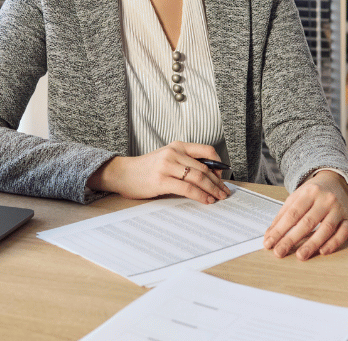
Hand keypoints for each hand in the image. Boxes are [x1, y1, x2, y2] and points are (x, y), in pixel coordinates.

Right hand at [87, 141, 229, 204]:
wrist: (123, 173)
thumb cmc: (146, 169)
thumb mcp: (167, 158)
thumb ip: (184, 163)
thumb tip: (208, 177)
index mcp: (177, 146)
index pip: (207, 151)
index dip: (219, 164)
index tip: (223, 177)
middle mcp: (174, 153)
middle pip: (205, 167)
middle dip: (218, 182)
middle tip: (224, 192)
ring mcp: (167, 165)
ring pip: (198, 177)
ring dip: (212, 189)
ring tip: (218, 198)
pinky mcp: (162, 180)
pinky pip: (187, 188)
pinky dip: (200, 195)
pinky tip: (205, 200)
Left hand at [263, 170, 347, 260]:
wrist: (335, 181)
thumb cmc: (313, 193)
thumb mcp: (296, 197)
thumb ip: (282, 215)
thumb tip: (270, 235)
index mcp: (309, 192)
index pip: (292, 214)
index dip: (279, 230)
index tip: (269, 243)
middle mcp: (325, 199)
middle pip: (307, 222)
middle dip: (292, 239)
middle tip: (280, 252)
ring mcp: (338, 209)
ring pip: (326, 228)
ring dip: (312, 244)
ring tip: (301, 255)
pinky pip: (343, 232)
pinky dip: (334, 243)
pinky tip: (323, 251)